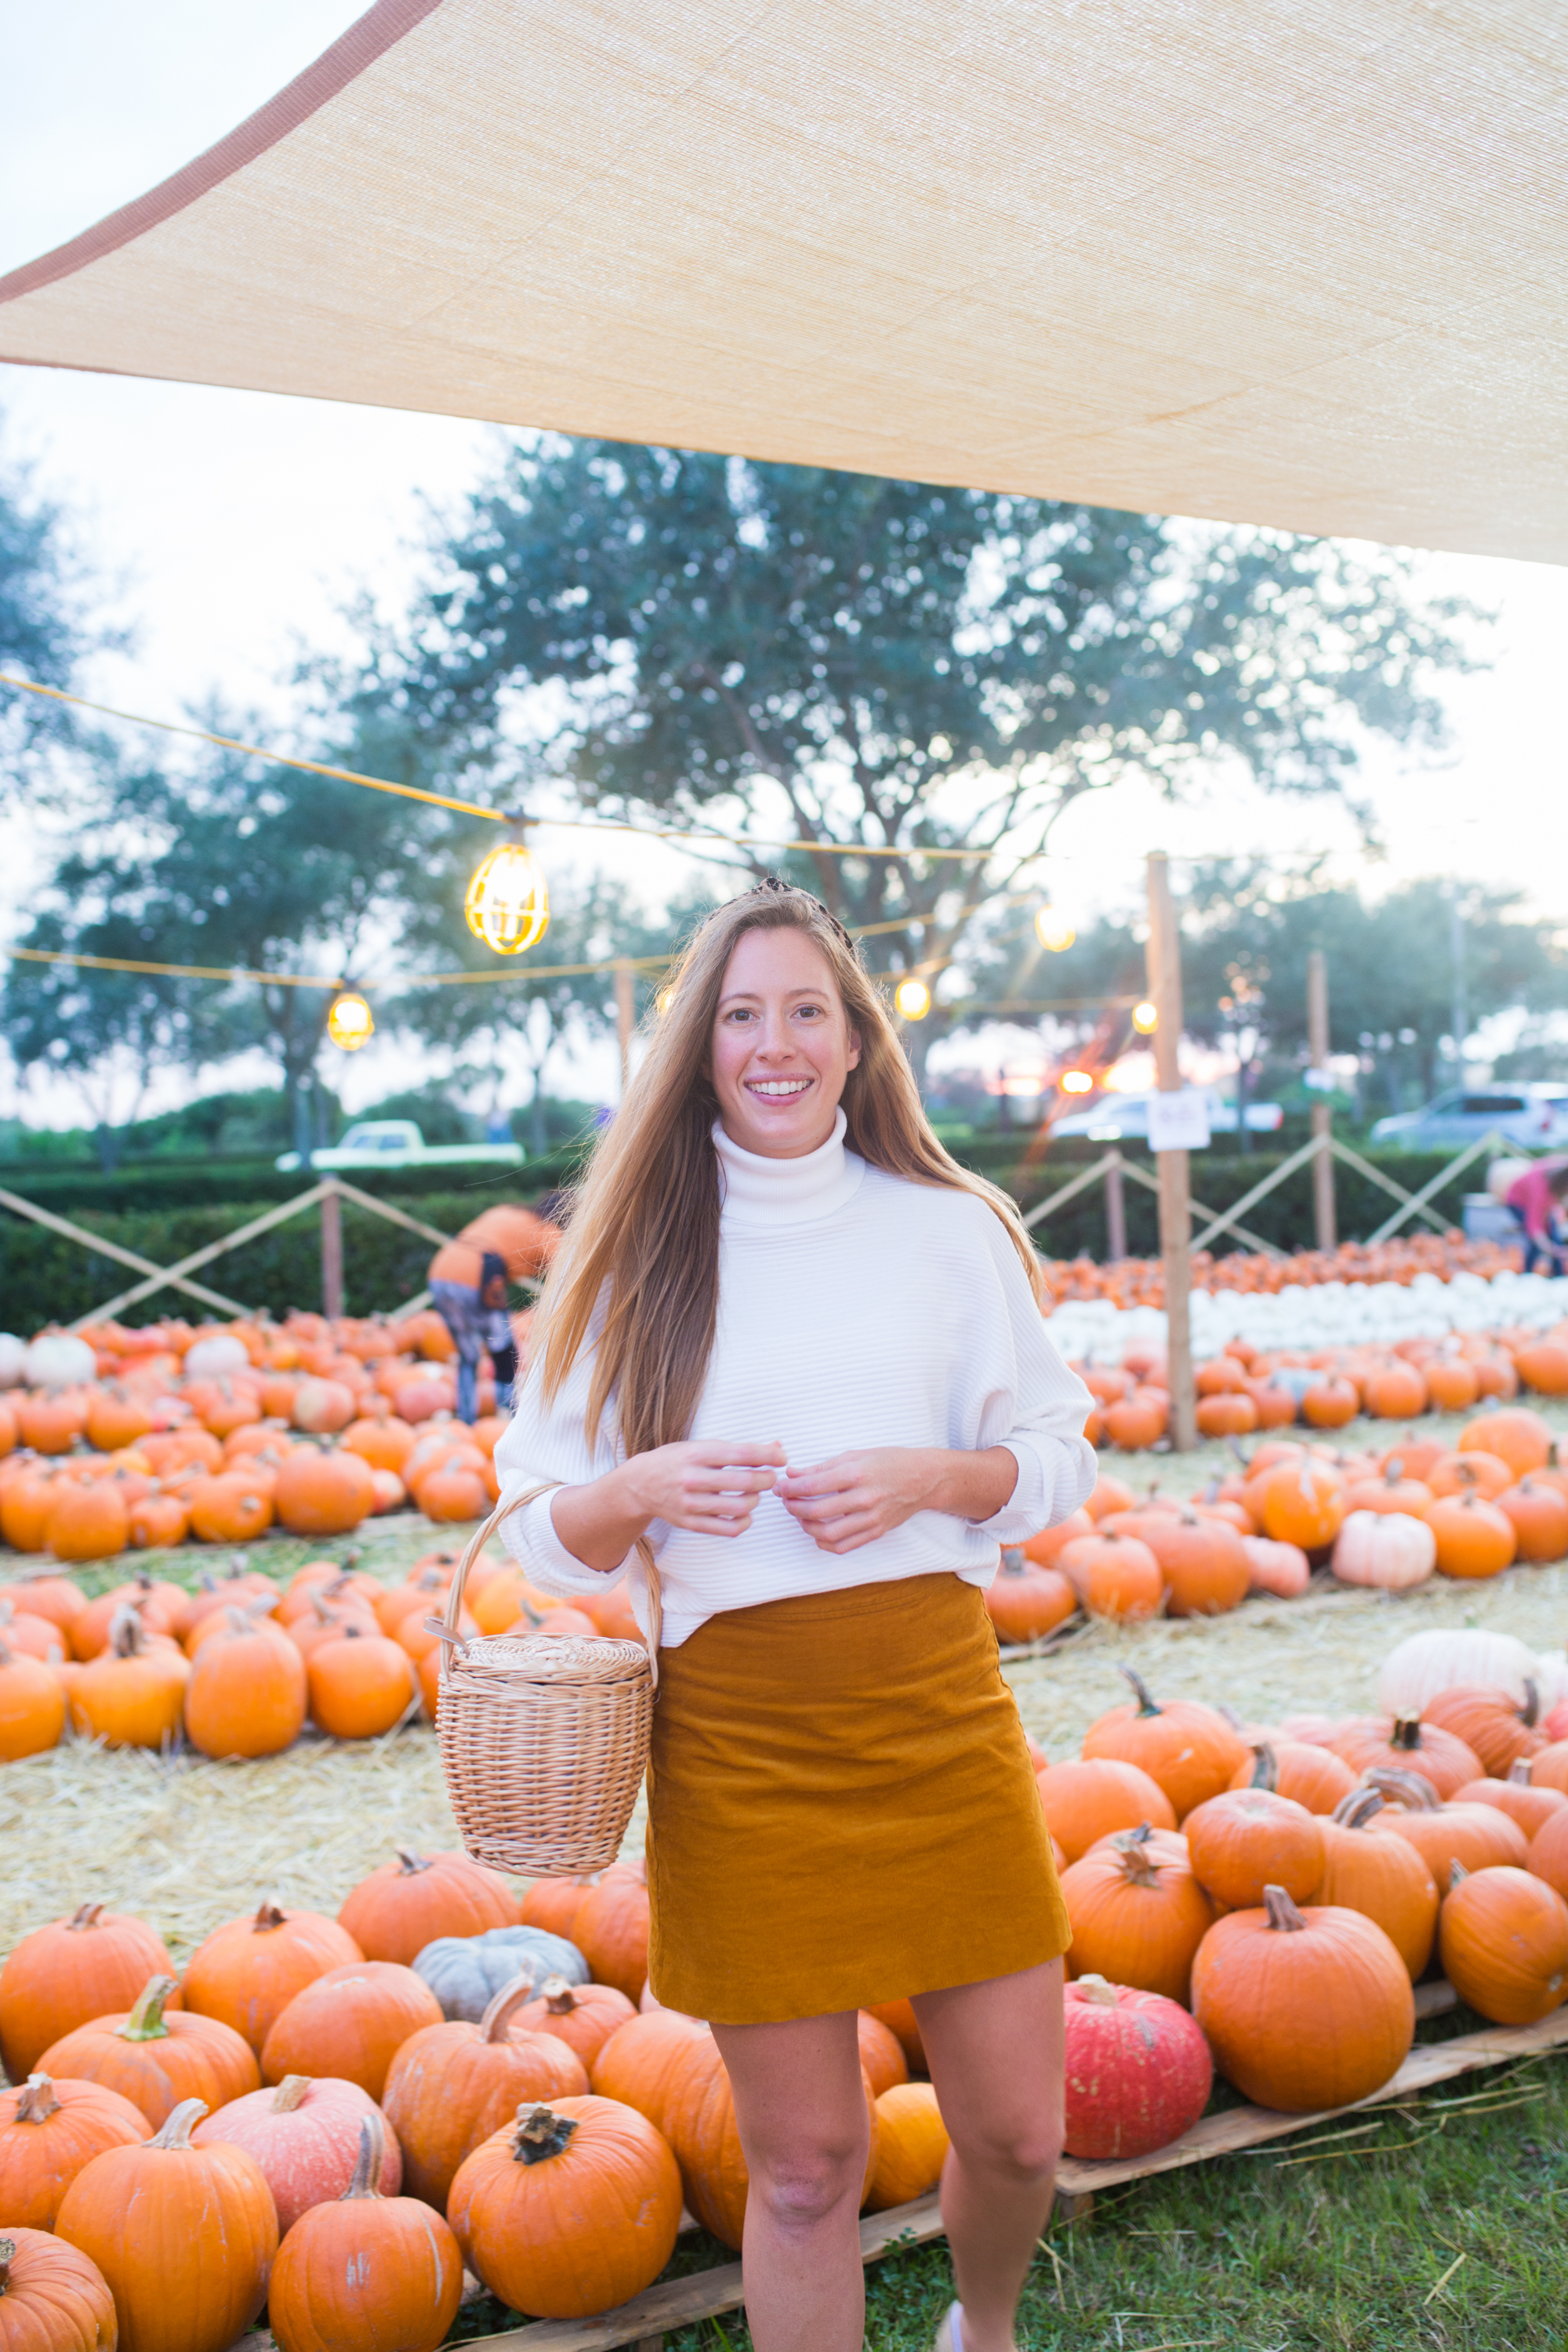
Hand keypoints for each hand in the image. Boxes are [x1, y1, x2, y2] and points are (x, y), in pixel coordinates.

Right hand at [617, 1439, 785, 1539]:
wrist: (640, 1485)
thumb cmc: (676, 1461)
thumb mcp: (701, 1447)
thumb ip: (738, 1449)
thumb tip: (777, 1447)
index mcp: (696, 1454)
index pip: (741, 1453)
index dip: (768, 1455)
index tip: (781, 1457)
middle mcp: (692, 1478)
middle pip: (744, 1482)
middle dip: (767, 1478)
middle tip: (771, 1476)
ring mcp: (691, 1504)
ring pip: (740, 1507)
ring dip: (756, 1499)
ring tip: (755, 1493)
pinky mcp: (691, 1524)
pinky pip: (729, 1528)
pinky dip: (745, 1521)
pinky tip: (745, 1512)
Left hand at [776, 1448, 946, 1554]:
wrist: (924, 1478)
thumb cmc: (890, 1462)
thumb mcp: (856, 1455)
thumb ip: (822, 1467)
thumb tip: (793, 1474)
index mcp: (858, 1473)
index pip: (814, 1485)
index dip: (791, 1488)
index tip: (781, 1487)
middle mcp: (865, 1498)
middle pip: (817, 1511)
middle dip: (794, 1507)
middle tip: (787, 1501)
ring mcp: (871, 1518)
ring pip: (828, 1534)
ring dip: (807, 1527)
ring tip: (801, 1516)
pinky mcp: (876, 1531)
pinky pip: (844, 1546)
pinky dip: (825, 1543)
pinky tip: (818, 1533)